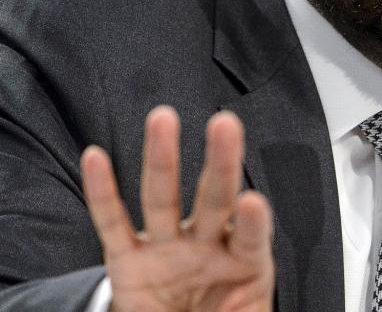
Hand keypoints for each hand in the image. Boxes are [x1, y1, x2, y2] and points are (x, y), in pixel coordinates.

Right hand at [81, 106, 274, 310]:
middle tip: (225, 123)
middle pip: (215, 199)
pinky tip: (97, 159)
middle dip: (220, 162)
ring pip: (163, 198)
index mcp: (244, 262)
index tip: (254, 200)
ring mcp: (167, 250)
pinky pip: (113, 224)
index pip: (251, 236)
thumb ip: (248, 306)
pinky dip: (102, 193)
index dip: (252, 220)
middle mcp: (206, 246)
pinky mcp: (128, 262)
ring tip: (163, 119)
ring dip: (162, 158)